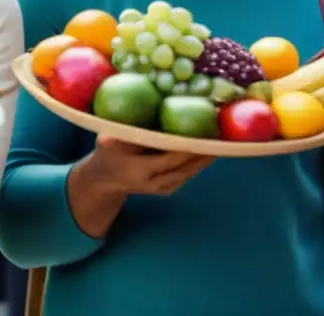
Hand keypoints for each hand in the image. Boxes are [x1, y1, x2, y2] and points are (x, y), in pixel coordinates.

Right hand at [87, 134, 213, 196]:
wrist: (107, 179)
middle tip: (216, 137)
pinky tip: (207, 153)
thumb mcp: (105, 144)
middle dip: (201, 153)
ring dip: (203, 160)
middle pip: (183, 167)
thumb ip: (111, 138)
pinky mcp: (165, 190)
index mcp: (138, 170)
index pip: (168, 159)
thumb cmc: (108, 154)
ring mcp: (160, 188)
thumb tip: (111, 132)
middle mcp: (152, 182)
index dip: (185, 148)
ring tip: (218, 144)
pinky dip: (197, 166)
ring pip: (187, 174)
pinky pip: (185, 177)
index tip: (199, 133)